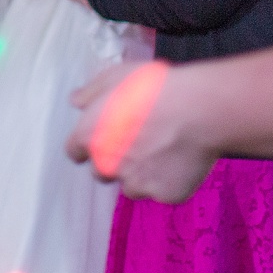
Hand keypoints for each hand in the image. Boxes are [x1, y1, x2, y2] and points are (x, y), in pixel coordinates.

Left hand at [67, 61, 215, 202]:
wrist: (197, 110)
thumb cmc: (155, 88)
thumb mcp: (115, 77)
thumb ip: (91, 92)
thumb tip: (76, 101)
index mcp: (90, 137)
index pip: (75, 151)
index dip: (88, 145)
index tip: (101, 138)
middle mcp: (108, 166)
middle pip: (101, 172)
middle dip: (114, 161)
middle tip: (138, 142)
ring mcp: (137, 183)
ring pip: (132, 185)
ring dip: (141, 174)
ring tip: (163, 150)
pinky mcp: (165, 195)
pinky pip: (163, 190)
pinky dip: (169, 180)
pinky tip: (182, 159)